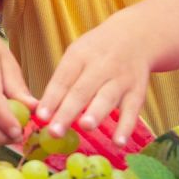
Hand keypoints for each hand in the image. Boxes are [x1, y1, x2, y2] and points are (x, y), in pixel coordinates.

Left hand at [35, 15, 150, 146]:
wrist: (136, 35)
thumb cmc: (97, 52)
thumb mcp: (77, 54)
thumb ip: (63, 82)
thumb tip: (44, 114)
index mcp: (80, 55)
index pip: (63, 78)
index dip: (51, 98)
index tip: (40, 117)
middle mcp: (101, 65)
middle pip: (82, 90)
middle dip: (68, 111)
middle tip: (55, 131)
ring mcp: (121, 78)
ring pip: (107, 97)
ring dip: (96, 113)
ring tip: (85, 127)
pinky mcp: (138, 91)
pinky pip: (132, 110)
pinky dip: (125, 127)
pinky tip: (118, 142)